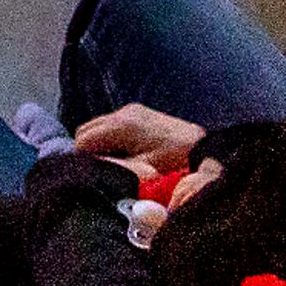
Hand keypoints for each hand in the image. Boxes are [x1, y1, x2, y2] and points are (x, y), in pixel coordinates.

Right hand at [69, 104, 203, 175]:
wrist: (203, 147)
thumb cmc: (175, 160)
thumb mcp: (143, 170)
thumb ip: (115, 168)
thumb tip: (92, 170)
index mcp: (121, 125)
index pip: (83, 141)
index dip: (83, 160)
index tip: (94, 175)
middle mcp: (123, 112)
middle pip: (86, 130)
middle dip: (87, 150)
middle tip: (101, 170)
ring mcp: (131, 110)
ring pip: (97, 126)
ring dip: (99, 144)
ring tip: (115, 163)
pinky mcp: (139, 112)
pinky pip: (111, 124)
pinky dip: (110, 138)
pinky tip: (125, 153)